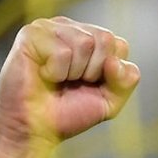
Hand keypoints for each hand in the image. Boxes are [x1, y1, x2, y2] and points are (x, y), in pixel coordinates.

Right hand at [0, 16, 139, 154]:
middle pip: (105, 39)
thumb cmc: (67, 113)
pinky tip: (42, 75)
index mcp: (90, 38)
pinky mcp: (31, 34)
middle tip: (70, 83)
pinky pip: (62, 51)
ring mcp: (50, 27)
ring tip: (56, 80)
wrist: (34, 129)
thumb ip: (126, 80)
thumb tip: (114, 61)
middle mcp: (71, 28)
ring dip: (73, 72)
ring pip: (85, 43)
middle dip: (93, 71)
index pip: (119, 45)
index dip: (110, 74)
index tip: (88, 86)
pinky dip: (55, 72)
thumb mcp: (109, 101)